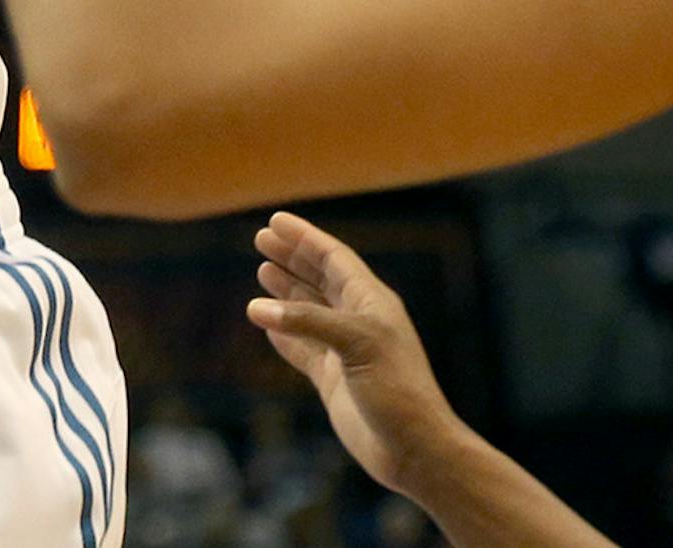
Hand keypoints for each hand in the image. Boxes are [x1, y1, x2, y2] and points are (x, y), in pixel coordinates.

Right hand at [248, 213, 465, 500]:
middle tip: (261, 240)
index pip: (334, 258)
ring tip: (262, 272)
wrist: (416, 451)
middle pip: (320, 279)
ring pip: (310, 312)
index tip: (275, 221)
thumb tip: (256, 307)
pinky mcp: (335, 381)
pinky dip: (285, 335)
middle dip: (293, 258)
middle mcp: (359, 321)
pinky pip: (304, 349)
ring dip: (287, 292)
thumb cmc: (397, 390)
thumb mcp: (355, 343)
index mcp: (372, 302)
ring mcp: (347, 352)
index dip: (305, 238)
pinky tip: (267, 324)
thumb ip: (306, 322)